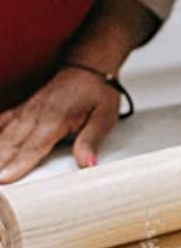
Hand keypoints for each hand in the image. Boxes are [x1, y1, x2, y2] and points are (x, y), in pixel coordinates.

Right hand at [0, 68, 119, 182]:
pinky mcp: (23, 109)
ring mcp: (26, 111)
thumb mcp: (103, 119)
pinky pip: (1, 121)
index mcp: (55, 118)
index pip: (33, 146)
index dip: (18, 164)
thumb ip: (91, 142)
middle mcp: (36, 114)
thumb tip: (88, 165)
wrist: (88, 68)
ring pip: (3, 134)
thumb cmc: (97, 93)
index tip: (5, 178)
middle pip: (12, 144)